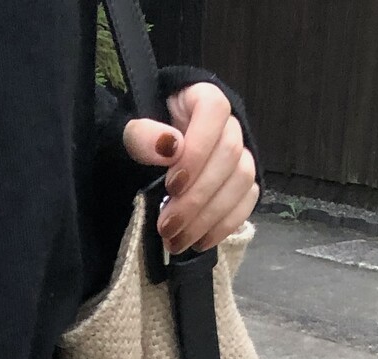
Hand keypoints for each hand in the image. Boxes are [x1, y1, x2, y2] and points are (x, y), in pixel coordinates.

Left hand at [123, 81, 258, 256]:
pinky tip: (200, 242)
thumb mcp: (129, 132)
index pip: (214, 112)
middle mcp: (229, 123)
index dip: (197, 150)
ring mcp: (240, 153)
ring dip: (210, 216)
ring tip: (178, 240)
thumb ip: (143, 135)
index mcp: (202, 98)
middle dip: (198, 196)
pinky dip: (225, 225)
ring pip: (243, 180)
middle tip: (167, 226)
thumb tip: (169, 147)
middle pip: (230, 154)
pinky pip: (248, 201)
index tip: (172, 185)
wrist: (149, 158)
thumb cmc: (141, 140)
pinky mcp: (242, 183)